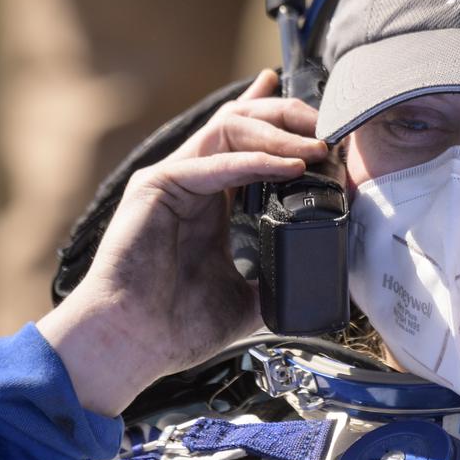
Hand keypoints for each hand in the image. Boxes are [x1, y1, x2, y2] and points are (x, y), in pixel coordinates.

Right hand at [37, 70, 329, 415]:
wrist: (132, 345)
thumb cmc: (176, 326)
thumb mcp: (247, 298)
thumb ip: (275, 278)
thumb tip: (316, 281)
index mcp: (210, 199)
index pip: (246, 142)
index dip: (278, 120)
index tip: (316, 114)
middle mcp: (191, 180)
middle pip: (242, 120)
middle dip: (288, 116)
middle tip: (327, 126)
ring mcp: (171, 179)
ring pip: (229, 127)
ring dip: (279, 133)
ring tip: (317, 148)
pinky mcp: (156, 186)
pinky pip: (214, 163)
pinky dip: (255, 162)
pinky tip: (289, 167)